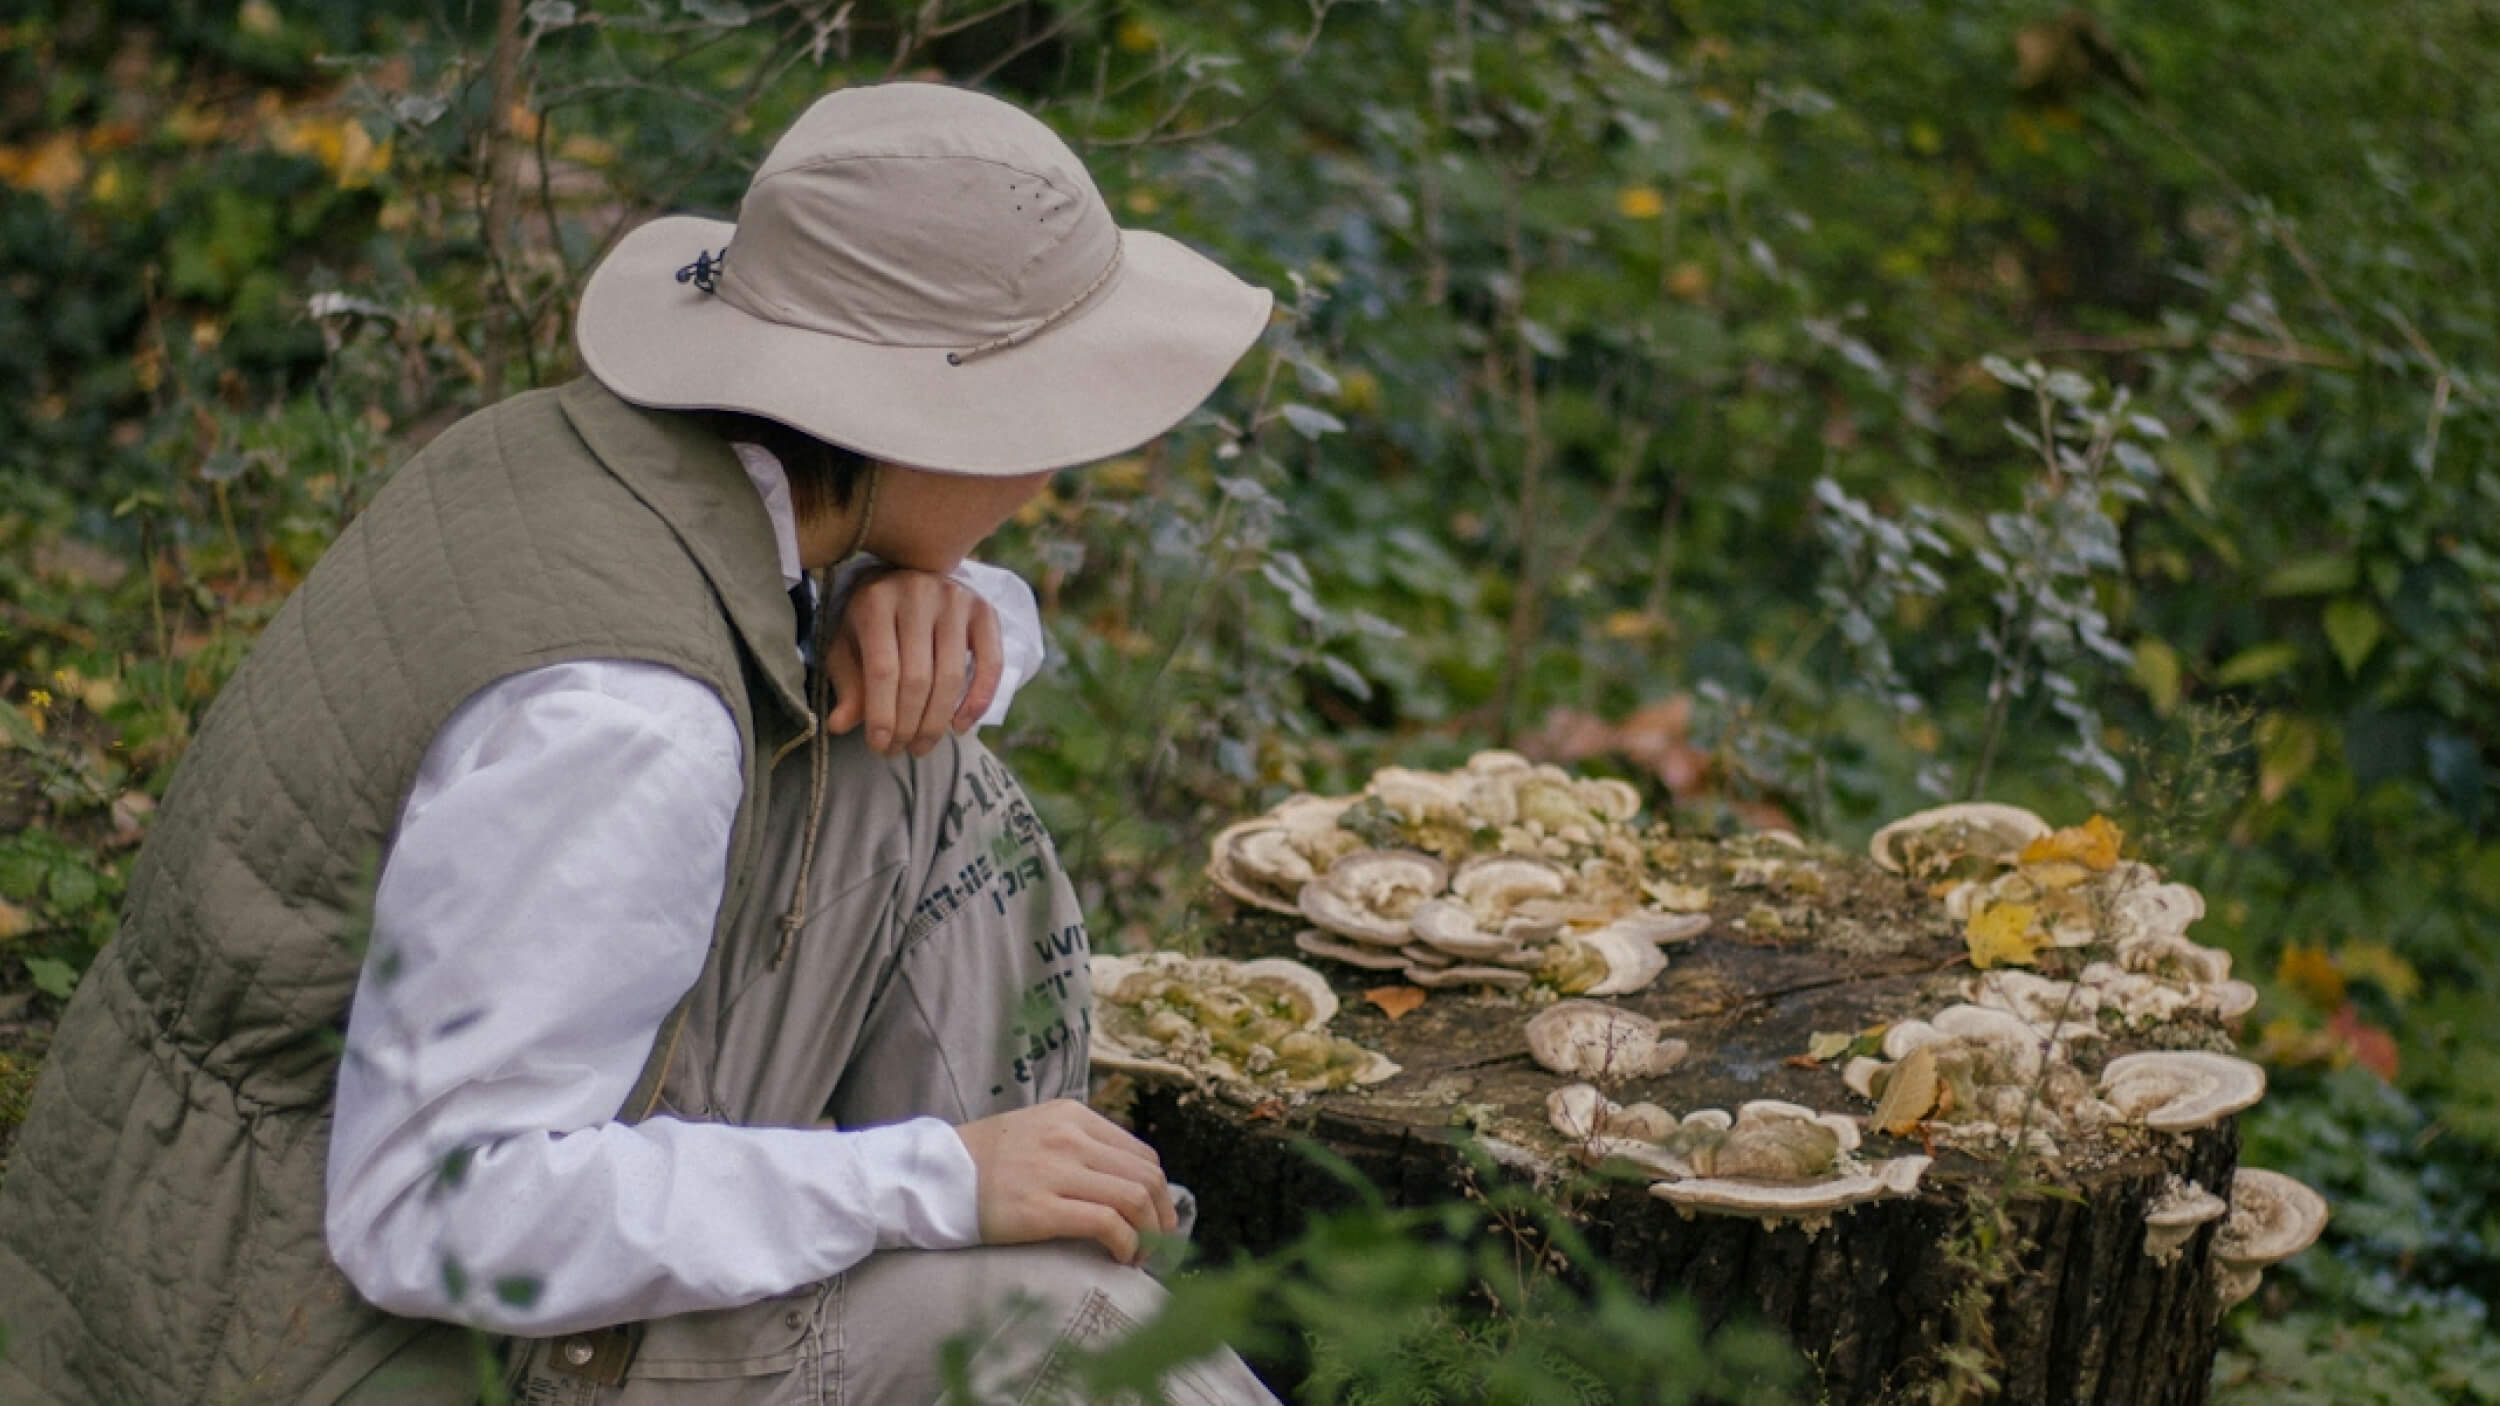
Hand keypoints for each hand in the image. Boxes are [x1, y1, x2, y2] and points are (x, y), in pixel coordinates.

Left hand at [823, 567, 1003, 756]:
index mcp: (876, 600)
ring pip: (952, 676)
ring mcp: (956, 599)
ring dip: (937, 721)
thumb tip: (840, 725)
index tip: (880, 746)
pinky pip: (990, 663)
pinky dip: (978, 701)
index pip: (882, 670)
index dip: (882, 714)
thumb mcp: (849, 648)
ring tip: (922, 745)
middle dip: (909, 724)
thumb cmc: (873, 621)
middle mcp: (918, 593)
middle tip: (901, 750)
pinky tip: (960, 726)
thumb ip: (848, 685)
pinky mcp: (984, 609)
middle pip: (918, 677)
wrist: (908, 578)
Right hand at [953, 1100, 1178, 1265]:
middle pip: (1147, 1177)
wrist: (935, 1176)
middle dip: (1163, 1215)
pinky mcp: (1042, 1209)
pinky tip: (1120, 1257)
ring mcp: (1057, 1172)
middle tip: (1158, 1241)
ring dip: (1150, 1233)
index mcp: (1073, 1117)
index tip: (1154, 1216)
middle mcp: (1071, 1138)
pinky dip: (1126, 1243)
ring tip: (1140, 1254)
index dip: (1157, 1190)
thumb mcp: (1037, 1129)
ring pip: (1135, 1199)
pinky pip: (1108, 1224)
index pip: (1141, 1154)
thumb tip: (1123, 1179)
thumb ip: (1078, 1144)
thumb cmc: (984, 1159)